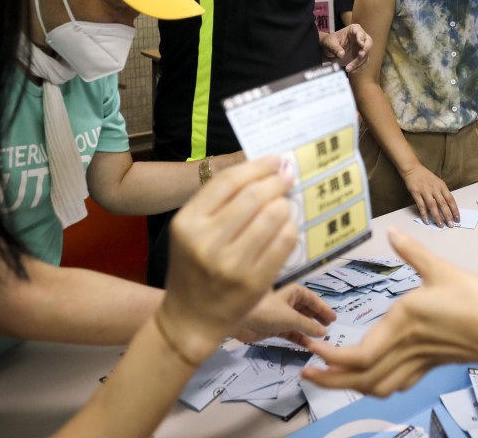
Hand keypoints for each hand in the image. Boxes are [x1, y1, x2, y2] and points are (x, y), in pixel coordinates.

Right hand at [158, 157, 297, 361]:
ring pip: (273, 216)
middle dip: (276, 182)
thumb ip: (219, 201)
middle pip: (254, 195)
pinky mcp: (254, 282)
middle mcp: (206, 242)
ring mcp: (232, 264)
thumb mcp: (192, 230)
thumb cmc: (194, 266)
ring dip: (285, 204)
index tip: (276, 160)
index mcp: (187, 223)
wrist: (190, 318)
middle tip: (287, 177)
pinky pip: (285, 242)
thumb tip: (262, 168)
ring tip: (284, 204)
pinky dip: (291, 228)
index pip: (228, 181)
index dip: (257, 166)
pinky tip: (287, 226)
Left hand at [234, 283, 336, 343]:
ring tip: (321, 339)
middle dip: (317, 319)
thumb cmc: (265, 312)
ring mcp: (280, 315)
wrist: (239, 322)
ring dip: (309, 330)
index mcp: (292, 292)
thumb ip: (308, 325)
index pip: (312, 298)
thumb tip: (324, 331)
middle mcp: (287, 301)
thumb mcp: (290, 317)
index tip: (334, 318)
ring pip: (300, 322)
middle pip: (307, 310)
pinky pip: (291, 332)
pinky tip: (308, 345)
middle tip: (330, 328)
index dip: (323, 308)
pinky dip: (299, 338)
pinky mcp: (274, 328)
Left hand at [301, 227, 477, 395]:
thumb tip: (393, 232)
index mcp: (403, 322)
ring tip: (329, 376)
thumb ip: (414, 252)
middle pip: (360, 377)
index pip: (358, 355)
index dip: (331, 359)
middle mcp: (405, 347)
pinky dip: (375, 385)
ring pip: (375, 385)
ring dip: (349, 385)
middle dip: (329, 380)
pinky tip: (369, 376)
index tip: (312, 350)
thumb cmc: (476, 301)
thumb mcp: (442, 270)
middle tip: (306, 373)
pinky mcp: (428, 366)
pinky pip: (395, 384)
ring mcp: (417, 361)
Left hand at [321, 24, 371, 72]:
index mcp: (353, 30)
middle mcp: (360, 38)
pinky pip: (364, 62)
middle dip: (365, 50)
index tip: (361, 44)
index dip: (361, 38)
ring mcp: (362, 48)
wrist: (328, 50)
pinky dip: (359, 67)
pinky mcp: (361, 57)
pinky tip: (351, 71)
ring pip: (366, 55)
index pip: (360, 32)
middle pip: (368, 43)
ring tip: (348, 68)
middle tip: (360, 55)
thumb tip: (341, 55)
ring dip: (358, 62)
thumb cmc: (329, 42)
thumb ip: (335, 48)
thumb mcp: (329, 43)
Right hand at [401, 165, 459, 227]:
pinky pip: (421, 205)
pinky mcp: (416, 193)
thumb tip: (447, 207)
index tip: (457, 218)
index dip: (455, 209)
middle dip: (448, 215)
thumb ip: (442, 193)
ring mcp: (425, 191)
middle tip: (451, 225)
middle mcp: (434, 188)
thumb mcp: (438, 182)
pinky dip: (424, 214)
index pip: (450, 199)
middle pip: (443, 204)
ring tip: (440, 225)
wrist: (413, 169)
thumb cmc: (426, 177)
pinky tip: (427, 221)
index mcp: (442, 186)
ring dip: (437, 216)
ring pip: (433, 206)